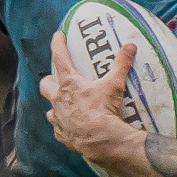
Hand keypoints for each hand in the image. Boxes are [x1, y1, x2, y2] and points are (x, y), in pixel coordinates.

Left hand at [40, 32, 140, 160]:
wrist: (100, 140)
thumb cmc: (105, 110)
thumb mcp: (114, 85)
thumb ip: (121, 65)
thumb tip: (130, 46)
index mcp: (69, 84)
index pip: (59, 57)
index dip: (57, 44)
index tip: (57, 35)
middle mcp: (58, 99)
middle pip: (45, 84)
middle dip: (49, 79)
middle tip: (58, 79)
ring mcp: (58, 118)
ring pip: (50, 108)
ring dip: (56, 105)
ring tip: (66, 105)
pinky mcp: (61, 134)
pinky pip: (58, 128)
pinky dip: (64, 125)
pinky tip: (72, 126)